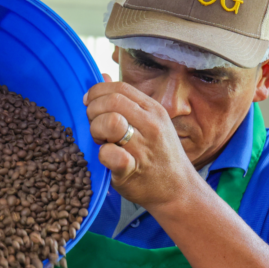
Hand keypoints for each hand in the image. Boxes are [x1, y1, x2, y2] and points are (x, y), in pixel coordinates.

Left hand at [84, 74, 197, 209]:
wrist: (178, 191)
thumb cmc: (159, 156)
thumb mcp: (149, 122)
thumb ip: (126, 101)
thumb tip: (103, 76)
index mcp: (153, 110)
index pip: (119, 88)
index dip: (97, 93)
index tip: (90, 104)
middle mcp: (151, 125)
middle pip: (112, 101)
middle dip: (93, 111)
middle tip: (95, 127)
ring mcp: (143, 147)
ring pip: (110, 122)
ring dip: (96, 130)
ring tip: (101, 141)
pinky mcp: (132, 170)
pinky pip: (110, 154)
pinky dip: (103, 155)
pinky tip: (107, 159)